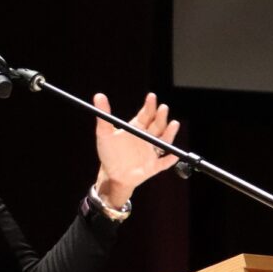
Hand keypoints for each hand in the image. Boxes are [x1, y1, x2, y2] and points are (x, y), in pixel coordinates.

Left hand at [93, 92, 179, 207]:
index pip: (146, 114)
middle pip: (157, 125)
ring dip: (169, 133)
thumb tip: (98, 96)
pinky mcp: (153, 166)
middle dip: (161, 116)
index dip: (149, 106)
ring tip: (173, 124)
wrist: (112, 175)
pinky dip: (169, 159)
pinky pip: (164, 163)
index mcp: (137, 128)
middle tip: (163, 108)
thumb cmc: (109, 153)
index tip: (151, 97)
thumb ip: (103, 115)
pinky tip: (174, 155)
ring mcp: (151, 152)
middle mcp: (146, 138)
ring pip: (164, 141)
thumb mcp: (104, 134)